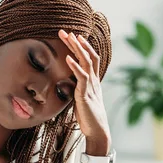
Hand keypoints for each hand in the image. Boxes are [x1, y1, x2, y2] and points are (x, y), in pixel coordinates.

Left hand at [58, 29, 110, 153]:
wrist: (96, 131)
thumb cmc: (87, 117)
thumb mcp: (81, 99)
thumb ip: (76, 89)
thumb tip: (67, 84)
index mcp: (93, 81)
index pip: (90, 58)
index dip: (82, 46)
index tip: (73, 36)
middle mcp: (94, 80)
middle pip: (88, 55)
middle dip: (77, 42)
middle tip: (65, 31)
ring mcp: (91, 86)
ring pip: (87, 62)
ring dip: (77, 48)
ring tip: (69, 37)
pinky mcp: (86, 94)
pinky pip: (82, 77)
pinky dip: (75, 66)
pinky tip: (67, 58)